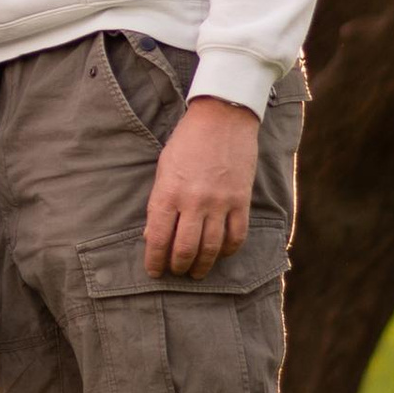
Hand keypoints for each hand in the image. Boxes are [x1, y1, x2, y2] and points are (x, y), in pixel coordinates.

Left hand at [144, 94, 259, 276]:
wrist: (222, 119)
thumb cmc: (186, 143)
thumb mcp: (163, 169)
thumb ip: (159, 203)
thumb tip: (152, 236)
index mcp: (168, 193)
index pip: (158, 238)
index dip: (155, 260)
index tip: (154, 271)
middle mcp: (193, 202)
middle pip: (185, 249)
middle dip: (178, 267)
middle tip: (176, 272)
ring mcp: (219, 203)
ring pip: (211, 248)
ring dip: (202, 265)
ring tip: (196, 272)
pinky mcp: (241, 201)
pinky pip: (237, 237)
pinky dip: (228, 251)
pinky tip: (221, 254)